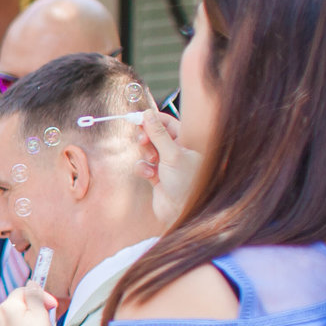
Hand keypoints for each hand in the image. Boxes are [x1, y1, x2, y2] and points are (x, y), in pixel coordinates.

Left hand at [0, 285, 57, 325]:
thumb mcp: (40, 315)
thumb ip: (35, 297)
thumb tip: (31, 283)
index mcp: (8, 306)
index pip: (24, 290)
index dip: (41, 295)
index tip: (53, 306)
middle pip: (19, 306)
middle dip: (36, 310)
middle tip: (48, 322)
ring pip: (16, 322)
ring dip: (29, 324)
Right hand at [136, 109, 201, 227]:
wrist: (181, 212)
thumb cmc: (186, 183)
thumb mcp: (172, 154)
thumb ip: (158, 134)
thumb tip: (147, 114)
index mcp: (187, 142)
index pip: (167, 122)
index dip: (152, 119)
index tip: (137, 118)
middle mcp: (177, 150)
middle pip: (154, 134)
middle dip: (146, 138)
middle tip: (143, 142)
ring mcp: (166, 163)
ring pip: (146, 150)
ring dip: (145, 155)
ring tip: (153, 163)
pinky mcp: (155, 175)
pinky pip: (143, 164)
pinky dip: (143, 169)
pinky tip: (150, 176)